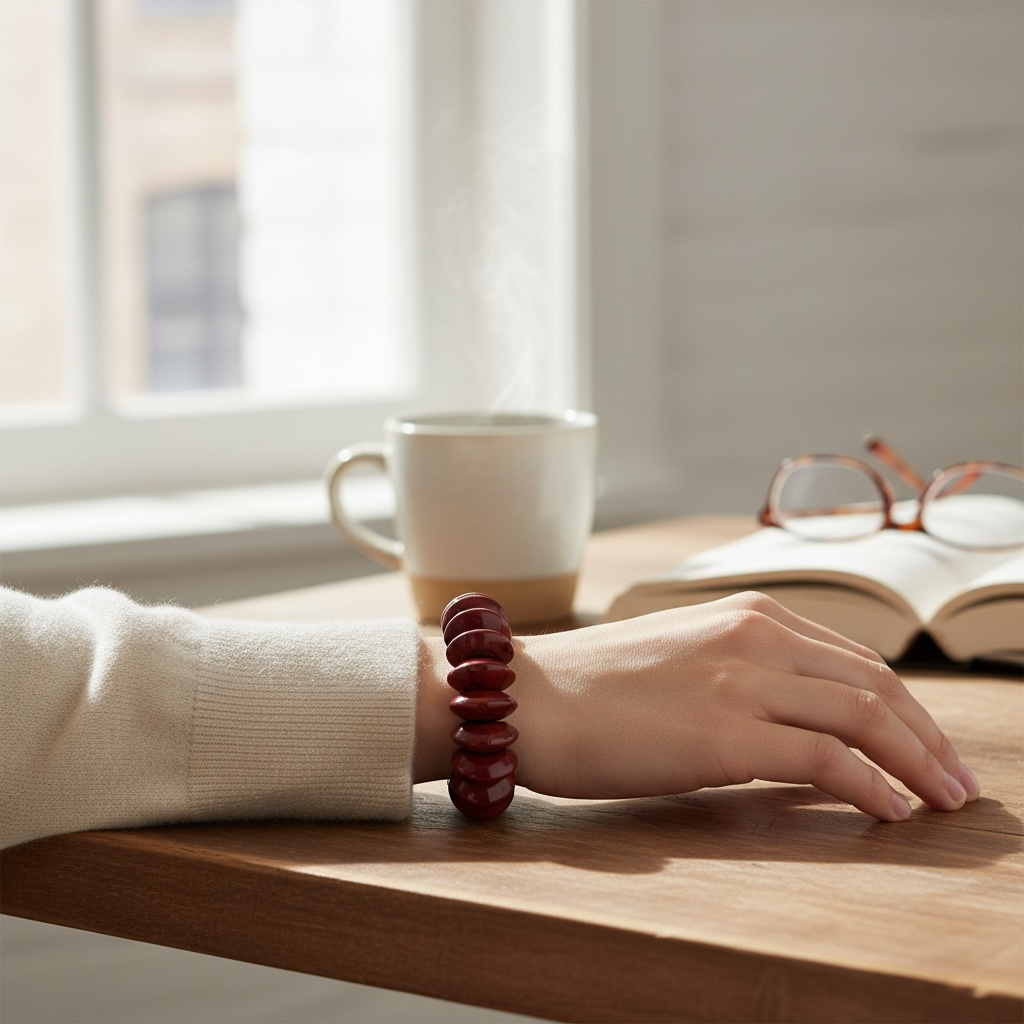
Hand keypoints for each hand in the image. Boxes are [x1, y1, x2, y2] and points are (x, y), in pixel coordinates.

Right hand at [420, 592, 979, 821]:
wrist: (528, 697)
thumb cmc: (595, 685)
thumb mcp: (683, 654)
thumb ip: (744, 670)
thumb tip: (797, 719)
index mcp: (748, 614)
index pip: (856, 660)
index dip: (905, 707)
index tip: (928, 744)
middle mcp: (756, 637)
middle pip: (876, 686)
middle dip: (929, 738)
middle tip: (958, 781)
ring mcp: (743, 683)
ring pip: (866, 717)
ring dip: (919, 764)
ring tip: (945, 801)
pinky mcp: (725, 734)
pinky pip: (829, 760)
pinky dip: (874, 788)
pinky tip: (893, 811)